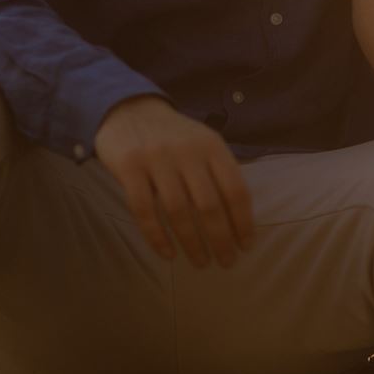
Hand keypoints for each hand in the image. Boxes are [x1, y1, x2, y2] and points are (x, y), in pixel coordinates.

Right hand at [93, 96, 253, 268]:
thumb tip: (240, 221)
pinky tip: (167, 254)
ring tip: (201, 262)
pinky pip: (144, 210)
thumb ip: (219, 173)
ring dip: (192, 242)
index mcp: (212, 146)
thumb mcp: (203, 144)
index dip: (243, 221)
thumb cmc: (173, 137)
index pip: (235, 189)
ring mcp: (156, 158)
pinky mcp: (129, 167)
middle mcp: (187, 151)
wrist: (128, 110)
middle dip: (221, 239)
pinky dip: (157, 236)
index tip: (246, 246)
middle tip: (226, 263)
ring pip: (178, 211)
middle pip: (209, 205)